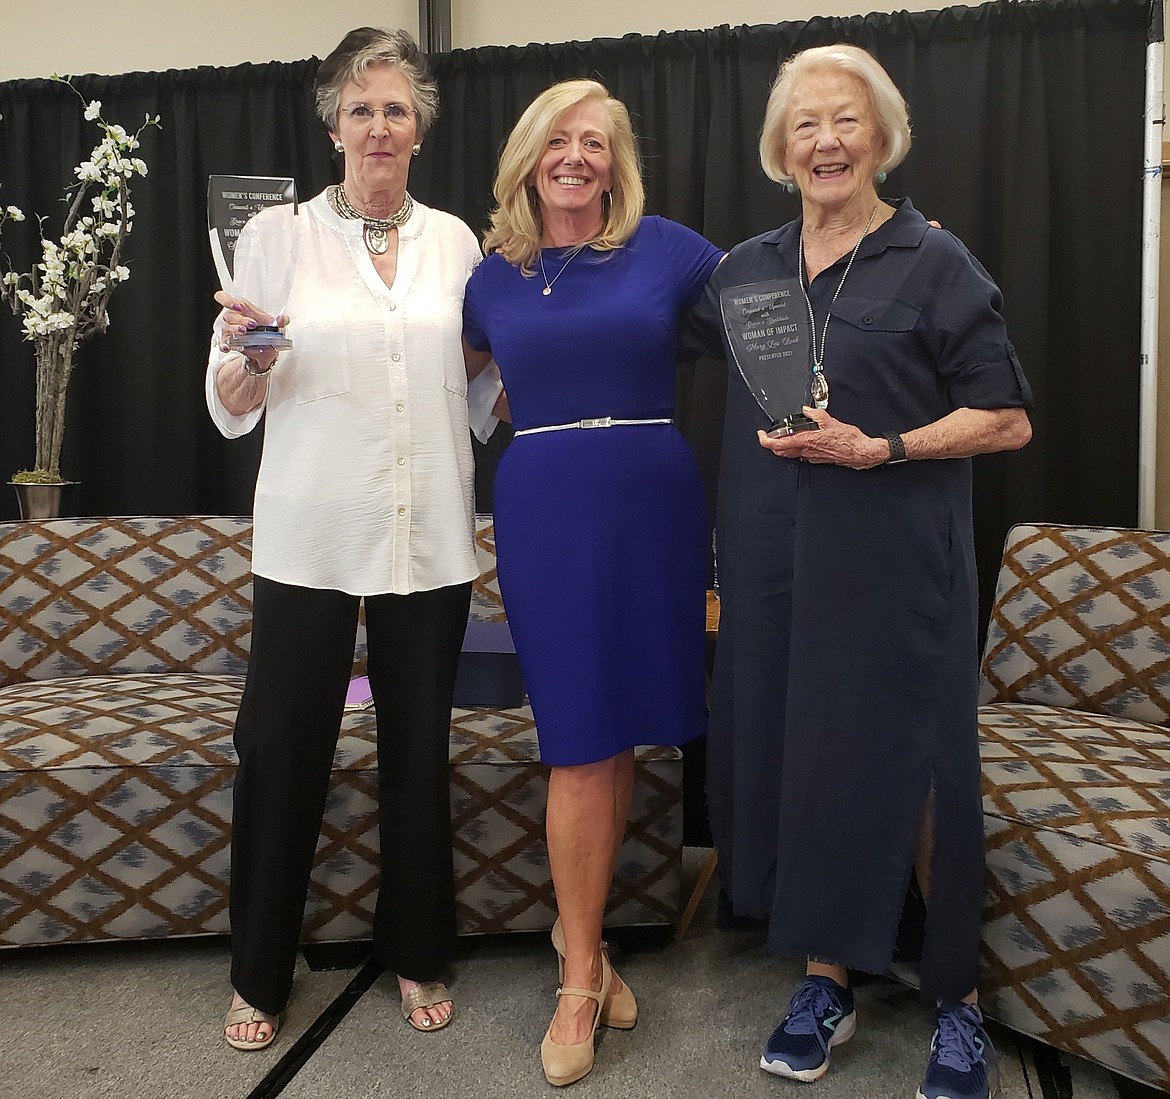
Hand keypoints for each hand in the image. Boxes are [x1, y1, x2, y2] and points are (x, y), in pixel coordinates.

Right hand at [214, 290, 288, 351]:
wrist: (268, 349)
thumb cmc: (269, 332)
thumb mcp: (277, 326)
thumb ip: (281, 321)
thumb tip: (283, 318)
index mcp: (243, 309)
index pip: (226, 298)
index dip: (228, 300)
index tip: (237, 306)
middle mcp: (234, 318)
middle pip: (229, 314)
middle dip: (240, 318)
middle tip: (252, 324)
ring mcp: (231, 330)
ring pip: (227, 327)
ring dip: (235, 329)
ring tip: (244, 332)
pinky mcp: (230, 342)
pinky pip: (223, 342)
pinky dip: (224, 344)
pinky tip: (227, 346)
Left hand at [757, 406, 887, 468]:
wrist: (860, 452)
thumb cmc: (849, 440)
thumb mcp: (831, 421)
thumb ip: (816, 414)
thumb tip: (807, 410)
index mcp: (807, 441)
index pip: (778, 444)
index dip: (765, 440)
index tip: (761, 434)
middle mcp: (806, 451)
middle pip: (780, 452)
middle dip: (771, 444)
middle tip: (768, 435)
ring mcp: (811, 457)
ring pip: (789, 454)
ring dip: (782, 447)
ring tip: (782, 437)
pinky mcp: (817, 459)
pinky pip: (800, 455)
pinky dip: (794, 448)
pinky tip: (799, 441)